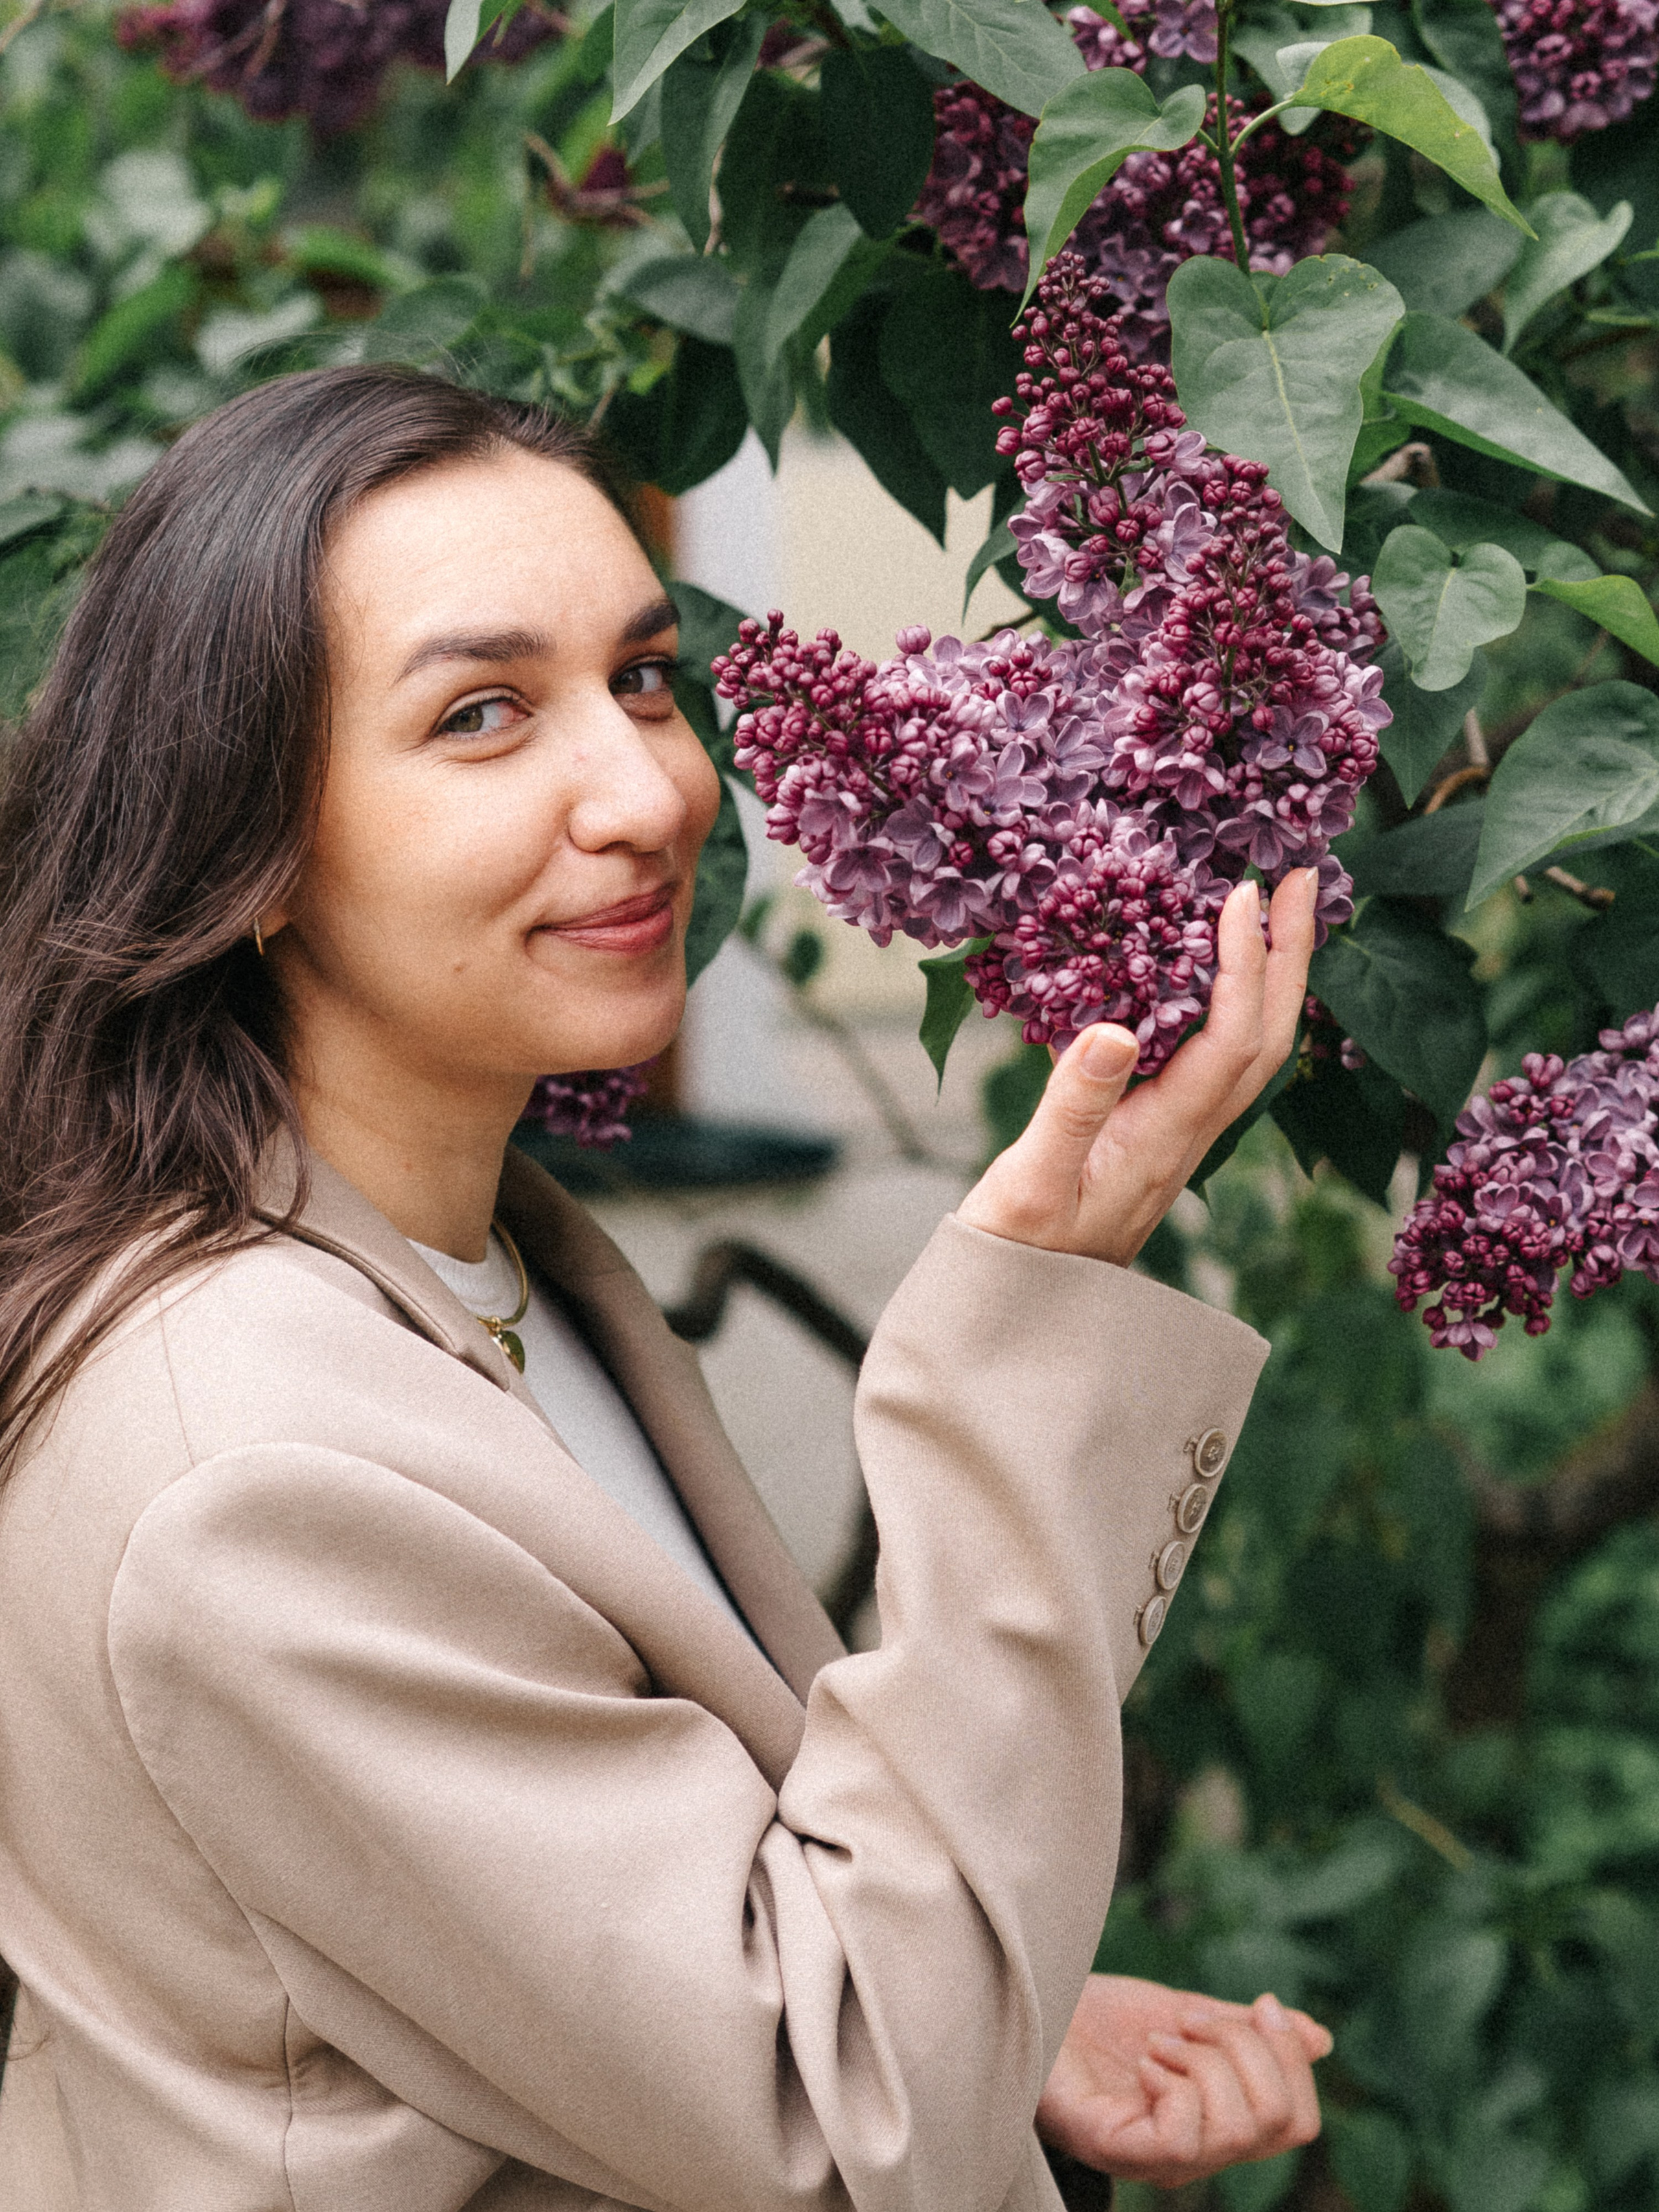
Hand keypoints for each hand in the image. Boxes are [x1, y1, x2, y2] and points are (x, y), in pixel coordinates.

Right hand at [958, 870, 1316, 1266]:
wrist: (1023, 1313)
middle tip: (1305, 877)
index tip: (1245, 895)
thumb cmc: (1018, 1255)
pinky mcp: (1157, 1131)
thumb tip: (1116, 1029)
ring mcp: (1179, 1133)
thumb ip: (1072, 1108)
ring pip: (1250, 1045)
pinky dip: (1226, 999)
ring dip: (1271, 973)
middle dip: (1292, 954)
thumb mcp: (1030, 1184)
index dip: (1245, 965)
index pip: (1230, 1040)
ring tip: (1276, 907)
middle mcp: (1190, 1133)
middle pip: (1267, 1036)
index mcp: (1166, 1139)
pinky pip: (1212, 1053)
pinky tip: (1206, 966)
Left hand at [1037, 1974, 1332, 2187]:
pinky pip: (1182, 2138)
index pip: (1298, 2121)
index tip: (1260, 2003)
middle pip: (1280, 2123)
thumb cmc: (1101, 2018)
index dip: (1293, 2058)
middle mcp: (1198, 2154)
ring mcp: (1159, 2160)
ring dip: (1205, 2060)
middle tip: (1193, 2018)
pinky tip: (1142, 2061)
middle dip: (1248, 2049)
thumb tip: (1322, 2039)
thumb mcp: (1187, 2013)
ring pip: (1237, 2128)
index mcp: (1219, 2122)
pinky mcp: (1119, 2152)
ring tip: (1160, 2039)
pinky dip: (1171, 2082)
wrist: (1037, 2000)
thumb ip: (1247, 2032)